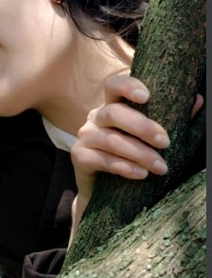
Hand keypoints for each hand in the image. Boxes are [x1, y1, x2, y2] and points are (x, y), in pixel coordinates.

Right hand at [70, 74, 169, 202]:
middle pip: (114, 113)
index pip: (113, 85)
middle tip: (166, 143)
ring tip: (160, 167)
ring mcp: (85, 136)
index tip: (146, 97)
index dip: (127, 86)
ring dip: (139, 154)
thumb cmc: (133, 159)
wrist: (105, 192)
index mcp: (112, 105)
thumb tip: (198, 101)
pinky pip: (101, 159)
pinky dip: (123, 167)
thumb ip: (173, 119)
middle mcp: (95, 117)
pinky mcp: (79, 156)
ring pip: (111, 140)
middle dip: (142, 127)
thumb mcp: (153, 139)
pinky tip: (140, 174)